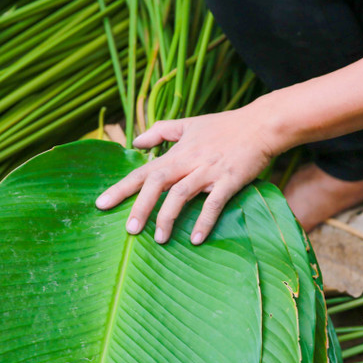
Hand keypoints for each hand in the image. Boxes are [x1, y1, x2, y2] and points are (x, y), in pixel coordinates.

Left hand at [95, 102, 282, 244]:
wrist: (261, 125)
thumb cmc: (225, 126)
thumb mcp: (189, 123)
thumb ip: (160, 131)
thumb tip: (136, 142)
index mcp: (177, 152)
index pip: (143, 171)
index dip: (121, 187)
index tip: (101, 204)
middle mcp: (189, 161)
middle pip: (157, 182)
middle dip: (140, 206)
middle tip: (129, 230)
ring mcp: (209, 171)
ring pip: (181, 193)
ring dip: (168, 216)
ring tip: (159, 239)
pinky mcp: (230, 180)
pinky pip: (215, 202)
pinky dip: (205, 220)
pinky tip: (197, 239)